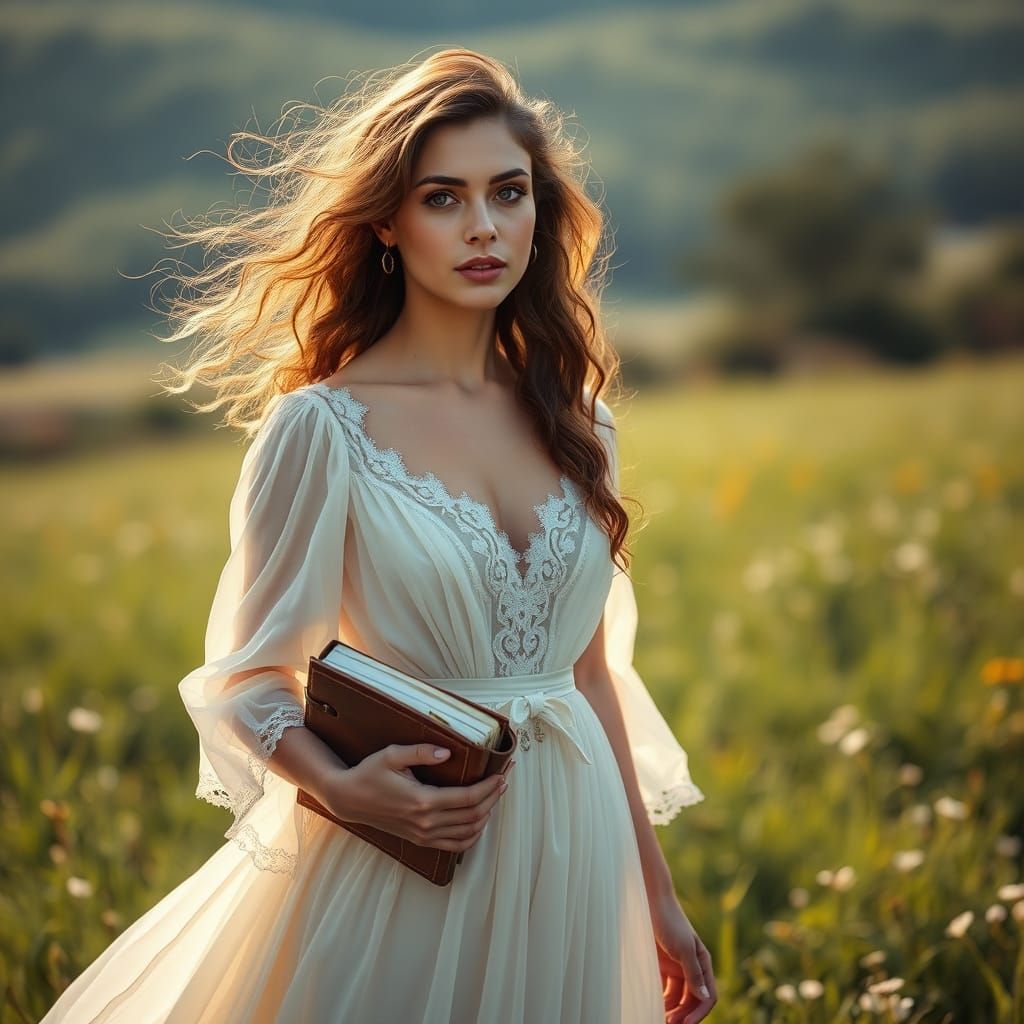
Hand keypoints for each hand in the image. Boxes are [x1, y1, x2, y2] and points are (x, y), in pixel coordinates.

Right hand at [319, 744, 511, 852]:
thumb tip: (447, 753)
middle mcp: (425, 822)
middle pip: (473, 815)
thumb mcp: (392, 755)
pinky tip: (479, 821)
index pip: (467, 798)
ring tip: (495, 796)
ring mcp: (423, 834)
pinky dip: (472, 836)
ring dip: (486, 816)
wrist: (349, 799)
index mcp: (422, 801)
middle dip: (493, 798)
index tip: (502, 775)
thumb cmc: (369, 774)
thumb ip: (421, 752)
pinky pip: (454, 845)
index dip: (489, 788)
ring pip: (467, 833)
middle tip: (504, 781)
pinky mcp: (420, 840)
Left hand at [650, 893, 717, 1023]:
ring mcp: (675, 968)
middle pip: (692, 1001)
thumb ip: (694, 973)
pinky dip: (661, 1000)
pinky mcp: (660, 966)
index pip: (708, 996)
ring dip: (671, 1011)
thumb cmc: (669, 921)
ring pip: (677, 998)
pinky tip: (652, 1006)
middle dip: (683, 1015)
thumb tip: (706, 998)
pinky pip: (663, 990)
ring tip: (659, 1018)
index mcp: (702, 963)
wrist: (648, 900)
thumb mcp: (683, 947)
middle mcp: (691, 968)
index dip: (698, 1013)